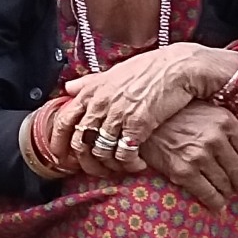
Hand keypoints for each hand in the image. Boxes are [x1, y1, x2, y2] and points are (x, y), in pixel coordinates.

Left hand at [54, 44, 220, 174]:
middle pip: (80, 142)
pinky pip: (124, 155)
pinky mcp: (138, 125)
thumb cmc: (149, 69)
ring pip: (101, 152)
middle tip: (94, 170)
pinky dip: (128, 165)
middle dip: (84, 162)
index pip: (64, 120)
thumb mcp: (114, 73)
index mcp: (92, 91)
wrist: (178, 67)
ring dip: (108, 167)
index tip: (62, 157)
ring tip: (118, 169)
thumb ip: (90, 83)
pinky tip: (137, 165)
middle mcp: (101, 103)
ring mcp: (118, 114)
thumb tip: (69, 88)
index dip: (58, 142)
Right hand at [141, 101, 237, 211]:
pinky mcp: (183, 171)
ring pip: (225, 185)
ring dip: (227, 193)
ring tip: (225, 192)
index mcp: (225, 122)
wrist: (144, 123)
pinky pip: (208, 194)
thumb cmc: (178, 115)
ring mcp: (198, 155)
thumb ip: (233, 125)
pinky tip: (217, 204)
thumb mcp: (209, 111)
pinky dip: (215, 203)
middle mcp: (214, 138)